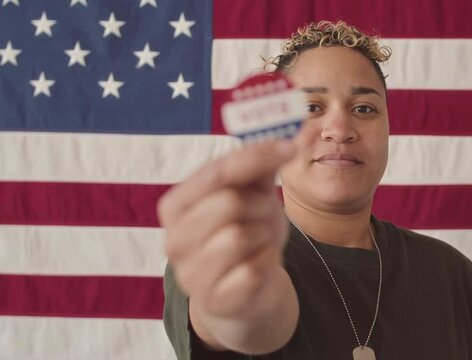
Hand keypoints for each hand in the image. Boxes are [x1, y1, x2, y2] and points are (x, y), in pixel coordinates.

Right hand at [158, 140, 296, 318]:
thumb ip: (260, 165)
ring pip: (240, 235)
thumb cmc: (247, 232)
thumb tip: (290, 135)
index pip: (217, 171)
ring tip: (259, 240)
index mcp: (176, 205)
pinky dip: (267, 262)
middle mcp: (174, 239)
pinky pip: (253, 269)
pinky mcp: (214, 300)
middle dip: (259, 205)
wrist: (249, 290)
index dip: (257, 156)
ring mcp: (190, 274)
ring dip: (263, 234)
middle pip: (229, 202)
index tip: (291, 147)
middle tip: (264, 213)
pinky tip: (259, 265)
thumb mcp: (251, 194)